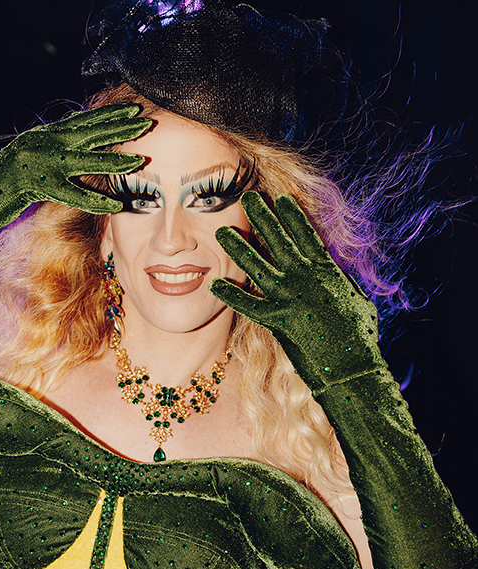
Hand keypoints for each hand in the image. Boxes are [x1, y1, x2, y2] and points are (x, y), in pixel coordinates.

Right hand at [0, 104, 151, 228]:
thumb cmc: (4, 180)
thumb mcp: (30, 153)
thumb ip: (53, 144)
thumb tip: (74, 134)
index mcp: (46, 135)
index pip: (83, 121)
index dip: (109, 115)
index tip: (132, 110)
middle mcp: (45, 143)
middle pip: (89, 133)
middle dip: (119, 128)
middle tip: (145, 123)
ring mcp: (41, 164)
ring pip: (85, 160)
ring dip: (115, 160)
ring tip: (140, 160)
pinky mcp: (36, 186)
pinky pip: (72, 194)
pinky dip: (94, 200)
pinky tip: (115, 204)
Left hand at [210, 192, 384, 394]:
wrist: (353, 368)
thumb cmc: (359, 338)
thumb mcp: (356, 301)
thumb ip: (341, 283)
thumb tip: (334, 271)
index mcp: (327, 271)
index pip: (306, 235)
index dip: (291, 216)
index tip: (279, 198)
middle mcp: (306, 278)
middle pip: (279, 240)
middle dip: (262, 216)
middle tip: (246, 196)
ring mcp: (290, 298)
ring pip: (258, 266)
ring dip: (238, 248)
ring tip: (222, 231)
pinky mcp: (278, 320)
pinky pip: (248, 304)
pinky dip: (231, 295)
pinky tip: (214, 285)